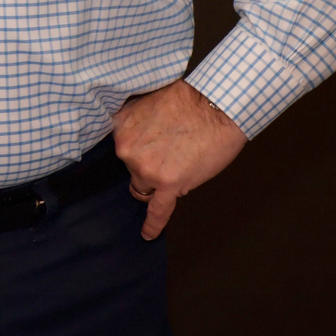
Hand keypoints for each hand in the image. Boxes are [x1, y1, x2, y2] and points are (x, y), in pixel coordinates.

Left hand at [111, 79, 246, 239]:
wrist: (216, 106)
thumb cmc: (188, 100)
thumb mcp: (145, 103)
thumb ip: (134, 124)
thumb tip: (135, 139)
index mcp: (119, 127)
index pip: (122, 149)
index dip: (137, 149)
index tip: (143, 151)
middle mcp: (126, 149)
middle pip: (132, 168)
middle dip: (148, 163)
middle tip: (171, 149)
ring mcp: (146, 169)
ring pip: (145, 186)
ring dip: (158, 180)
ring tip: (180, 163)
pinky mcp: (168, 184)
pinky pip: (157, 210)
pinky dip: (152, 224)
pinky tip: (147, 234)